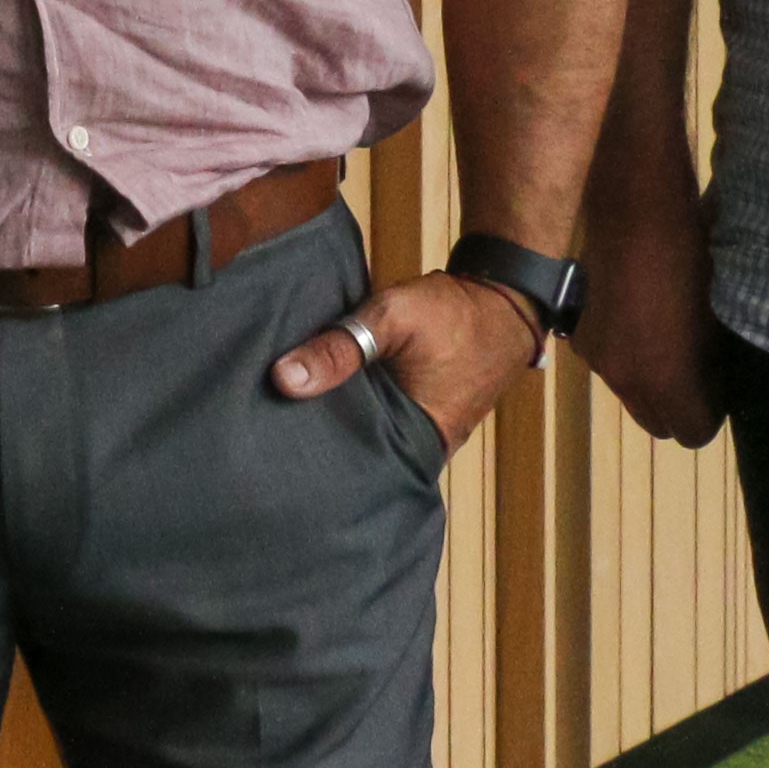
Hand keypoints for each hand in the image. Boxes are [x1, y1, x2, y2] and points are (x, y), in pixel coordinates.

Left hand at [270, 270, 541, 451]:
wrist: (503, 300)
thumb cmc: (454, 313)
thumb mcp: (391, 318)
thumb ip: (341, 348)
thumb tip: (283, 379)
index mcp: (420, 442)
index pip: (352, 467)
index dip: (313, 456)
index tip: (271, 446)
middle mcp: (423, 448)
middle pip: (356, 452)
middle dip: (318, 440)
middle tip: (266, 429)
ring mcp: (424, 433)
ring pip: (366, 434)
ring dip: (335, 420)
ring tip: (280, 414)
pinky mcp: (420, 413)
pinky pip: (379, 418)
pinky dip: (354, 406)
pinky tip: (317, 394)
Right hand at [577, 193, 722, 446]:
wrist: (637, 216)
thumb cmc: (693, 265)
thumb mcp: (718, 320)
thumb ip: (714, 364)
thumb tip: (718, 380)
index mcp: (666, 382)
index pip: (693, 432)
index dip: (711, 415)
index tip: (720, 390)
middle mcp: (626, 381)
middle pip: (657, 425)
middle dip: (678, 407)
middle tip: (698, 372)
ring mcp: (599, 360)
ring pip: (631, 394)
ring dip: (650, 380)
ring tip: (667, 338)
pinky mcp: (580, 336)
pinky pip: (610, 364)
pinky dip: (625, 353)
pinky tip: (637, 317)